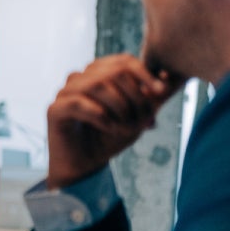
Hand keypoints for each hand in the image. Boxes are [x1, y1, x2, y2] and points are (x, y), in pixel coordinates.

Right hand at [46, 54, 183, 188]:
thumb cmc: (109, 139)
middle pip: (113, 72)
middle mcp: (79, 79)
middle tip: (146, 119)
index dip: (144, 74)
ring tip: (128, 127)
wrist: (86, 168)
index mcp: (97, 75)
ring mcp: (64, 93)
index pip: (122, 62)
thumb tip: (175, 75)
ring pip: (97, 85)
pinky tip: (110, 129)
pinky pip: (80, 104)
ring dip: (120, 107)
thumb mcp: (139, 116)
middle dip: (136, 96)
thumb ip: (153, 97)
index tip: (161, 92)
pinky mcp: (54, 110)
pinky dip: (101, 116)